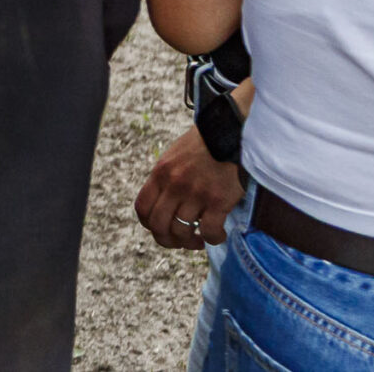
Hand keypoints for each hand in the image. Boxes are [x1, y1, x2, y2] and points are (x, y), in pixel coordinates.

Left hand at [134, 125, 243, 249]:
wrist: (231, 131)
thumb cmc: (205, 145)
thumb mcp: (175, 156)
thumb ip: (167, 178)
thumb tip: (164, 204)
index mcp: (160, 173)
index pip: (142, 208)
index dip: (150, 225)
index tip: (162, 229)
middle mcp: (174, 184)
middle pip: (158, 225)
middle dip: (168, 240)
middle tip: (181, 241)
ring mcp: (195, 193)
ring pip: (182, 232)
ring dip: (190, 242)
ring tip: (200, 239)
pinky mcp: (217, 200)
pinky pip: (209, 232)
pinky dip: (213, 239)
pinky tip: (218, 234)